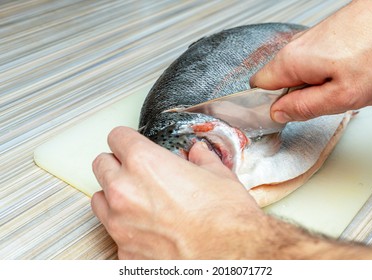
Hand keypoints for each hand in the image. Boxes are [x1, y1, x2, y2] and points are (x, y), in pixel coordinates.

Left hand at [91, 127, 263, 258]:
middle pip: (101, 164)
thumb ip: (201, 159)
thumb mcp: (218, 175)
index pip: (117, 137)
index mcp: (145, 164)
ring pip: (99, 198)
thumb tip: (197, 153)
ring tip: (139, 200)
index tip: (133, 145)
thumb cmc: (226, 219)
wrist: (232, 259)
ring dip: (114, 195)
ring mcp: (120, 224)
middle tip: (137, 171)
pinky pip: (114, 231)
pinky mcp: (124, 251)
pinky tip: (150, 228)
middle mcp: (125, 191)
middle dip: (117, 164)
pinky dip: (127, 227)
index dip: (128, 139)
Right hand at [250, 0, 371, 122]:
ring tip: (350, 83)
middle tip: (331, 99)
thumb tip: (279, 114)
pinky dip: (339, 74)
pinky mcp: (327, 37)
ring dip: (327, 87)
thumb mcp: (341, 96)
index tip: (287, 115)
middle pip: (285, 84)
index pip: (258, 89)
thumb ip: (304, 108)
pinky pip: (323, 65)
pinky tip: (357, 72)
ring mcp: (311, 40)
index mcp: (290, 61)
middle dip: (307, 97)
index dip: (269, 106)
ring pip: (307, 76)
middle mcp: (296, 47)